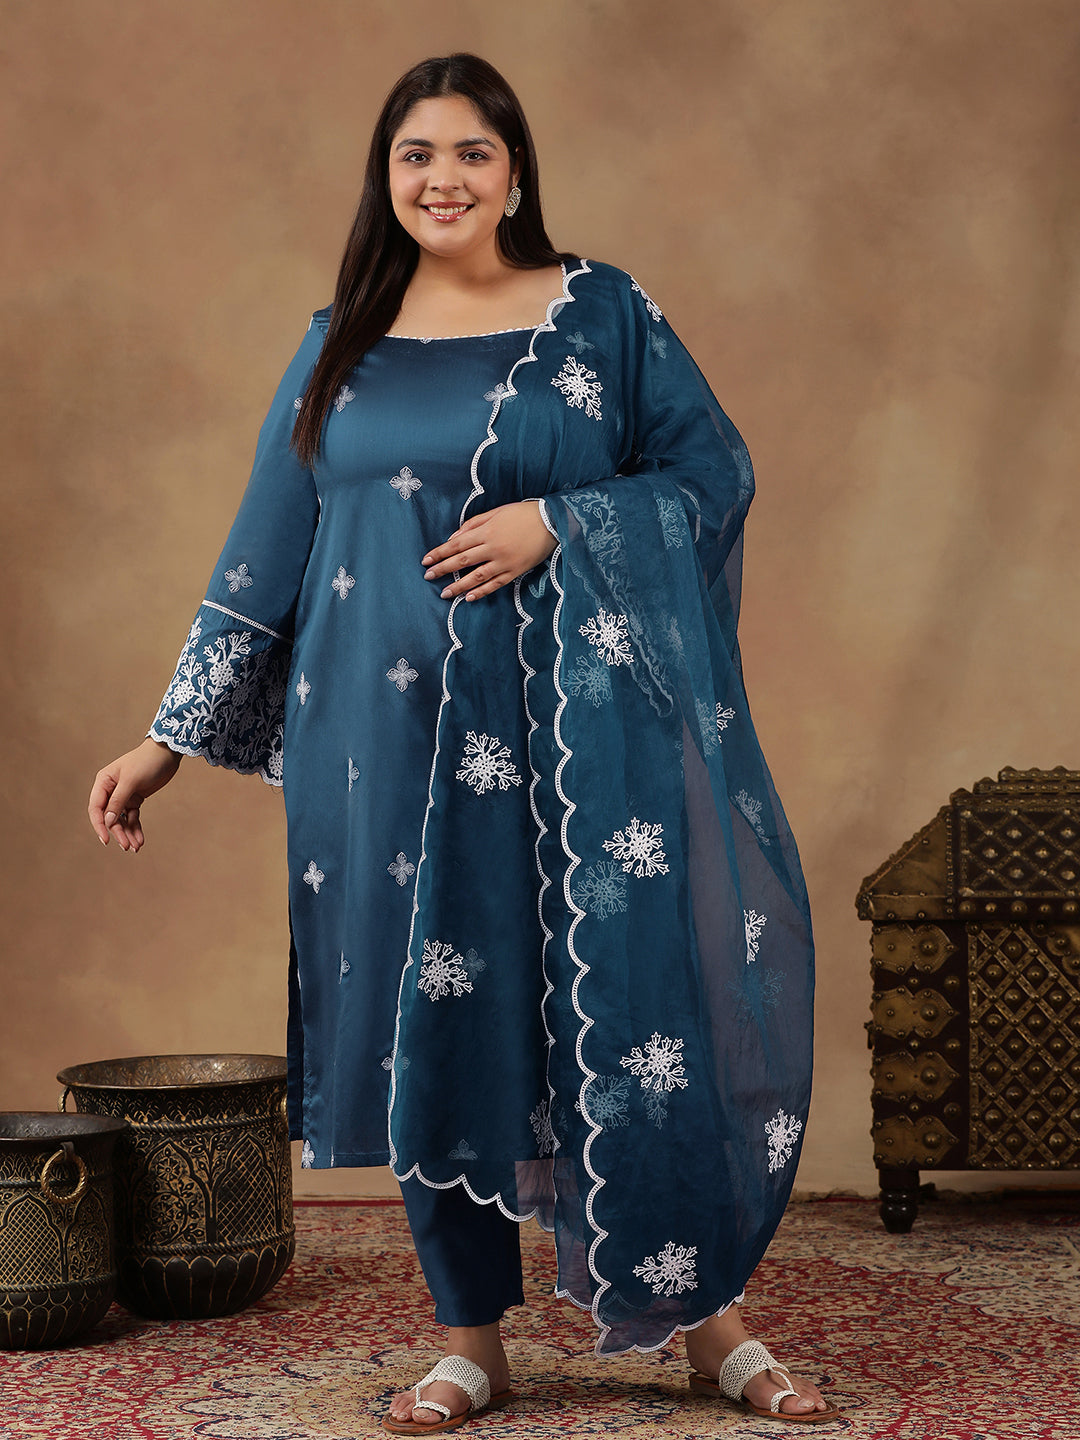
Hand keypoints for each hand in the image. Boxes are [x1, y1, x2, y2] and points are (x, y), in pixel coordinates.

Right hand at [88, 738, 181, 851]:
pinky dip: (136, 828)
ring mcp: (123, 795)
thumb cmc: (146, 761)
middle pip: (110, 817)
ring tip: (135, 847)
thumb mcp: (131, 781)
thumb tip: (107, 821)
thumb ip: (118, 801)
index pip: (96, 808)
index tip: (106, 840)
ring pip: (122, 820)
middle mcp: (110, 790)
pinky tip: (139, 840)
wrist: (167, 753)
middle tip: (126, 846)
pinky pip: (133, 817)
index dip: (99, 825)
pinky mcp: (135, 799)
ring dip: (127, 833)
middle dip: (118, 832)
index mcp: (103, 782)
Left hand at [422, 501, 556, 601]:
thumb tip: (453, 538)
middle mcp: (493, 548)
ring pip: (476, 577)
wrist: (551, 522)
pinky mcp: (515, 571)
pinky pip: (495, 584)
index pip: (456, 544)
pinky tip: (468, 598)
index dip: (439, 553)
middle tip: (427, 576)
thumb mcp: (496, 512)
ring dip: (458, 586)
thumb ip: (473, 524)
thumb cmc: (521, 514)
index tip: (426, 560)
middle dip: (442, 569)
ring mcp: (504, 562)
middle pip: (462, 561)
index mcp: (487, 531)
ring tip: (444, 593)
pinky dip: (481, 592)